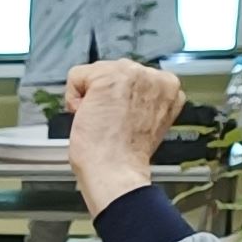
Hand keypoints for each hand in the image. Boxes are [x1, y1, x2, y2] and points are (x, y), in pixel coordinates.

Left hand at [61, 60, 185, 206]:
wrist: (116, 170)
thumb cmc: (127, 155)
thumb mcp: (148, 119)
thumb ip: (142, 99)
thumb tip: (122, 93)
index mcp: (169, 86)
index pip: (132, 78)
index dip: (120, 100)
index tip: (123, 120)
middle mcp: (154, 75)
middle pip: (114, 70)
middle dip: (106, 95)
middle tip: (111, 123)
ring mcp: (132, 73)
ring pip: (95, 72)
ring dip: (92, 97)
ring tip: (103, 121)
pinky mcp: (108, 77)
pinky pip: (76, 76)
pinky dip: (73, 98)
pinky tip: (89, 116)